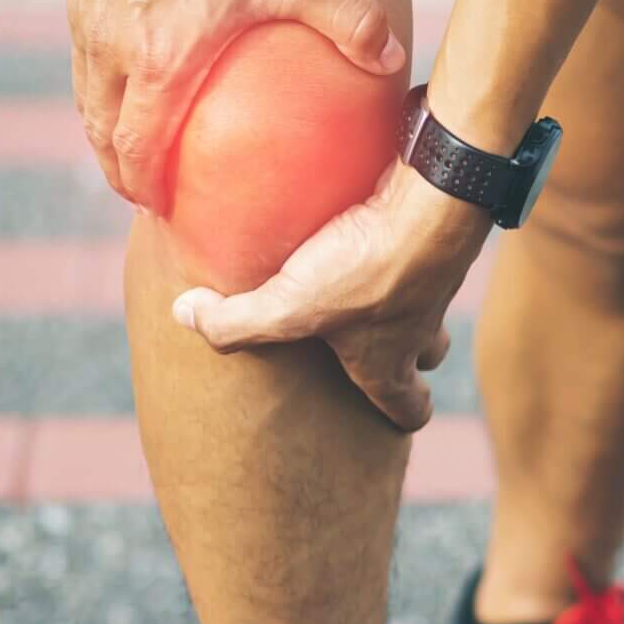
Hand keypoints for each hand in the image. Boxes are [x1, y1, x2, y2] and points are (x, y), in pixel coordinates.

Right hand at [66, 0, 404, 206]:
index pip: (137, 152)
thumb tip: (393, 60)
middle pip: (101, 132)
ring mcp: (88, 17)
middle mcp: (109, 49)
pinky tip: (132, 73)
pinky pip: (85, 52)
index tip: (163, 211)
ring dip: (106, 128)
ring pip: (86, 94)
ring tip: (135, 146)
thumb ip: (351, 21)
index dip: (146, 190)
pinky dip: (101, 80)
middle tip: (148, 193)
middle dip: (120, 171)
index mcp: (157, 63)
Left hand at [169, 163, 491, 431]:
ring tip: (367, 284)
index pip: (410, 410)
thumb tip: (187, 316)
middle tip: (374, 344)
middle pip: (425, 357)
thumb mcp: (289, 306)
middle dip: (406, 357)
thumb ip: (233, 323)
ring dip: (405, 304)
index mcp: (390, 363)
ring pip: (428, 307)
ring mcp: (436, 286)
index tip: (393, 416)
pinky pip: (424, 259)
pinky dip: (403, 253)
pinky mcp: (437, 241)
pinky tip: (371, 230)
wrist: (433, 207)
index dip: (402, 414)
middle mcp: (421, 330)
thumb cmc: (366, 268)